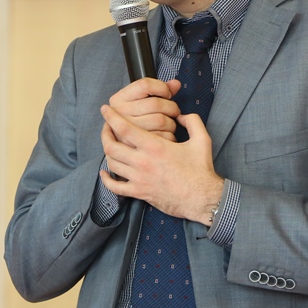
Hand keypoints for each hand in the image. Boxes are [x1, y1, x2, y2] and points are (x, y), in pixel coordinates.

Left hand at [99, 105, 223, 224]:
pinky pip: (115, 188)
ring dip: (107, 152)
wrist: (202, 198)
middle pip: (111, 146)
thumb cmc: (201, 170)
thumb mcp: (202, 140)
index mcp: (155, 147)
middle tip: (106, 126)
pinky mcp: (139, 193)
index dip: (111, 117)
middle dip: (104, 133)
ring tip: (109, 144)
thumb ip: (192, 121)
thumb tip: (181, 116)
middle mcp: (142, 162)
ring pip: (112, 164)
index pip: (124, 128)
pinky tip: (105, 173)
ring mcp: (139, 179)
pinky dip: (107, 180)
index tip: (106, 109)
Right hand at [106, 78, 182, 142]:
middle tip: (173, 111)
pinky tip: (165, 135)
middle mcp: (120, 114)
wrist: (121, 147)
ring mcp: (127, 131)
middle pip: (156, 103)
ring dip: (171, 123)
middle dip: (171, 107)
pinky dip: (170, 136)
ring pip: (162, 120)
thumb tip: (175, 84)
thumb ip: (159, 90)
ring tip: (169, 124)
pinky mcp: (137, 146)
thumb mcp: (139, 102)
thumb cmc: (134, 121)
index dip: (162, 87)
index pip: (145, 85)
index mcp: (118, 99)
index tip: (167, 93)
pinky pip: (163, 136)